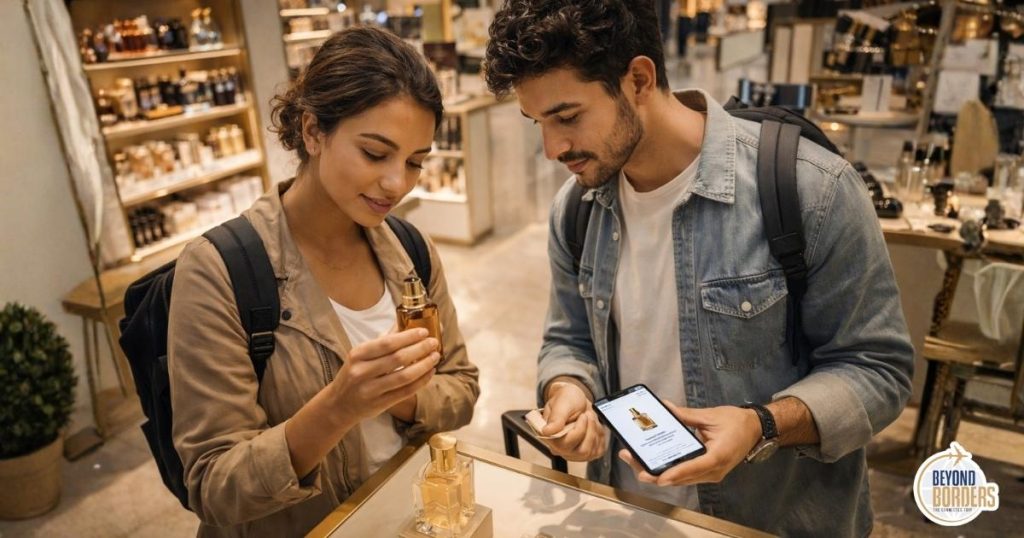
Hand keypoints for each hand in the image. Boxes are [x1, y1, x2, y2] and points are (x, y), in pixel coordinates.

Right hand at [328, 328, 439, 428]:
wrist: (338, 405)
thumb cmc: (353, 374)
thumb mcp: (360, 355)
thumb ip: (382, 341)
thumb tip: (403, 322)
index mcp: (357, 355)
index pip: (387, 343)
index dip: (408, 336)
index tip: (424, 332)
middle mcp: (362, 372)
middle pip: (398, 358)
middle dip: (420, 348)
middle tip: (434, 342)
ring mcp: (371, 390)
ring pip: (404, 376)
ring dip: (424, 365)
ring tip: (435, 356)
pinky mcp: (380, 404)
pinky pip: (406, 391)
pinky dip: (421, 381)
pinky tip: (430, 372)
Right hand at [540, 381, 606, 460]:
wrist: (576, 400)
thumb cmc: (568, 399)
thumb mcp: (562, 403)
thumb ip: (556, 418)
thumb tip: (547, 432)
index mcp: (549, 437)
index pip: (566, 444)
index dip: (579, 430)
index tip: (583, 416)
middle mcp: (559, 449)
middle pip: (582, 451)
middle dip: (590, 430)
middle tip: (589, 414)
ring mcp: (573, 453)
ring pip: (591, 451)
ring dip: (595, 431)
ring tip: (591, 418)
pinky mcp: (586, 454)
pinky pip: (598, 451)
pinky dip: (600, 437)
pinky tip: (594, 426)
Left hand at [618, 402, 761, 485]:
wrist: (755, 429)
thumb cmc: (736, 422)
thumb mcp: (710, 416)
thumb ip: (686, 415)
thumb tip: (665, 408)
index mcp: (717, 456)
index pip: (694, 467)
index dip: (675, 473)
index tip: (658, 476)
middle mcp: (713, 471)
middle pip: (680, 478)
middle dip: (653, 472)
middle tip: (630, 459)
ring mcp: (709, 474)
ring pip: (679, 479)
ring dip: (656, 472)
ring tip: (633, 460)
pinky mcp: (705, 472)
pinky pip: (683, 475)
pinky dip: (666, 470)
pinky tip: (650, 461)